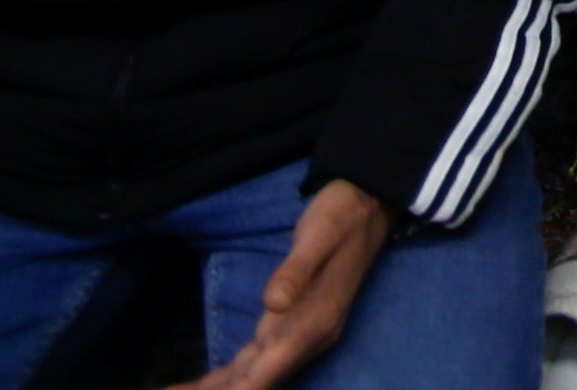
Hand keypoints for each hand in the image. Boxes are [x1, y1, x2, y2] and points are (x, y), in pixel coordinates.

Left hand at [176, 179, 390, 389]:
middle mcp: (307, 340)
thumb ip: (295, 272)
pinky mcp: (292, 327)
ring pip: (253, 375)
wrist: (367, 206)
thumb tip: (273, 305)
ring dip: (218, 388)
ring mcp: (300, 335)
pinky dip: (229, 375)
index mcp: (312, 325)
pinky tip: (209, 383)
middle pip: (255, 382)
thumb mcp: (318, 237)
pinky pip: (256, 361)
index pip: (264, 374)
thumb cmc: (339, 219)